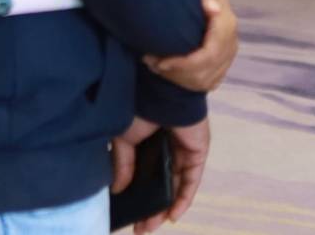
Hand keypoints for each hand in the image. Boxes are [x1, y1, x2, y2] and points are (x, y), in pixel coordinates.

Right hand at [112, 115, 211, 233]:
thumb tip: (118, 189)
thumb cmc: (140, 108)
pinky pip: (191, 180)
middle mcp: (166, 147)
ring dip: (164, 207)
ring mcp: (183, 151)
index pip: (143, 174)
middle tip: (139, 227)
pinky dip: (183, 198)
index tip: (126, 214)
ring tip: (149, 226)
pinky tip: (173, 215)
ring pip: (175, 185)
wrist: (163, 93)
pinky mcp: (197, 152)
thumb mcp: (123, 139)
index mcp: (148, 141)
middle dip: (150, 207)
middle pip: (160, 184)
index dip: (135, 194)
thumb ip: (123, 165)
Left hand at [144, 0, 239, 92]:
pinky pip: (206, 84)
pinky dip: (185, 82)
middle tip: (151, 62)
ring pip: (203, 82)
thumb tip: (213, 9)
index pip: (210, 54)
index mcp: (226, 23)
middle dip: (175, 72)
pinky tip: (168, 69)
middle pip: (205, 73)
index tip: (160, 62)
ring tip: (155, 63)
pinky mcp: (221, 63)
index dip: (185, 64)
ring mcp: (227, 54)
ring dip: (176, 78)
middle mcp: (230, 42)